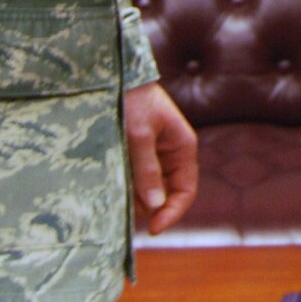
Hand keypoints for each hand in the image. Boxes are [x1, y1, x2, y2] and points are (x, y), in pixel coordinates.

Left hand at [122, 82, 198, 235]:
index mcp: (182, 147)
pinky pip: (137, 177)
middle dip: (150, 206)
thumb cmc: (132, 98)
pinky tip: (114, 185)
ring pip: (150, 188)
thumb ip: (147, 169)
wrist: (116, 74)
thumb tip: (156, 206)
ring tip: (118, 195)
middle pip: (167, 193)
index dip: (172, 212)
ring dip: (136, 196)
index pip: (186, 190)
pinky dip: (128, 185)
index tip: (153, 228)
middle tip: (127, 213)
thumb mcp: (138, 134)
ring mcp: (155, 153)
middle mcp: (172, 153)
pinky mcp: (138, 152)